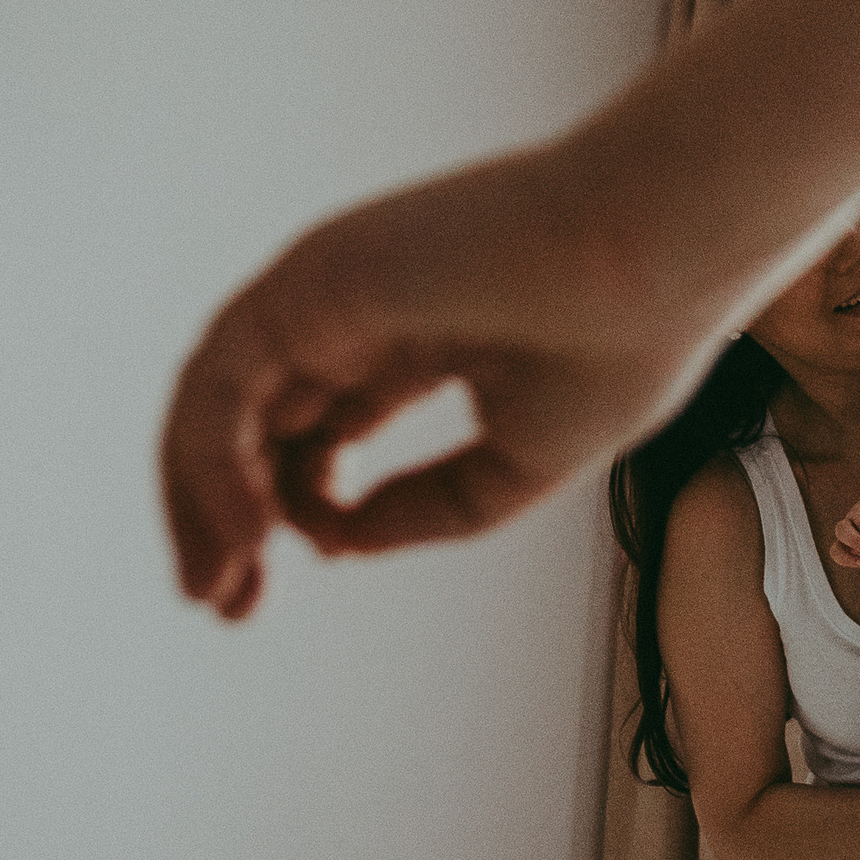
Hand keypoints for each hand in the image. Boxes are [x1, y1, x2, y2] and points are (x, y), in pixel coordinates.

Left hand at [160, 144, 733, 619]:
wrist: (659, 255)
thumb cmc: (625, 340)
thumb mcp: (518, 461)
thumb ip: (429, 507)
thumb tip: (334, 544)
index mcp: (419, 339)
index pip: (319, 430)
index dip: (293, 509)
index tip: (295, 578)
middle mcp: (361, 311)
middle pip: (251, 423)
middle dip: (228, 518)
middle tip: (223, 603)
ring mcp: (329, 291)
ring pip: (218, 402)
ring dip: (200, 500)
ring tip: (217, 586)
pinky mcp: (310, 280)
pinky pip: (223, 380)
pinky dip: (212, 458)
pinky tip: (248, 528)